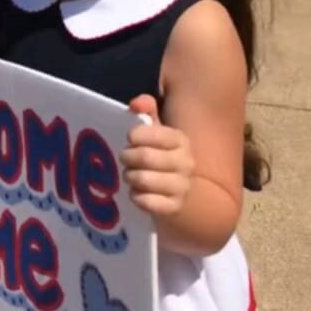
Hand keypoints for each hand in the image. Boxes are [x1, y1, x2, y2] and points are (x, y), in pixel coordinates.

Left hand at [120, 95, 193, 217]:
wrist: (176, 193)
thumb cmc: (159, 157)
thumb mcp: (155, 131)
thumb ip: (146, 109)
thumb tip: (136, 104)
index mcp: (181, 140)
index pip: (156, 134)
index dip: (136, 136)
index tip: (129, 139)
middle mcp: (186, 162)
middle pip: (145, 157)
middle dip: (128, 158)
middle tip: (124, 159)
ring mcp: (183, 186)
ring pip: (143, 179)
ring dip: (130, 177)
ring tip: (130, 176)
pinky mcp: (175, 207)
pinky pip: (146, 202)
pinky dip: (136, 197)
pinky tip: (137, 193)